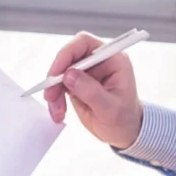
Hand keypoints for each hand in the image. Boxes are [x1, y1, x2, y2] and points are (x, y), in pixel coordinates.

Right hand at [44, 32, 143, 149]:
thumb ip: (91, 91)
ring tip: (57, 111)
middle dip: (56, 75)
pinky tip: (59, 113)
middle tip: (50, 96)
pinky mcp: (77, 82)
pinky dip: (55, 98)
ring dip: (54, 90)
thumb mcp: (110, 109)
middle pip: (68, 56)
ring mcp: (87, 71)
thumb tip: (69, 75)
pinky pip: (59, 84)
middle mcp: (99, 61)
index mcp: (113, 59)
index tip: (57, 73)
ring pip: (61, 71)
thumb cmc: (125, 119)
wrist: (125, 133)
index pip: (85, 43)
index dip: (67, 53)